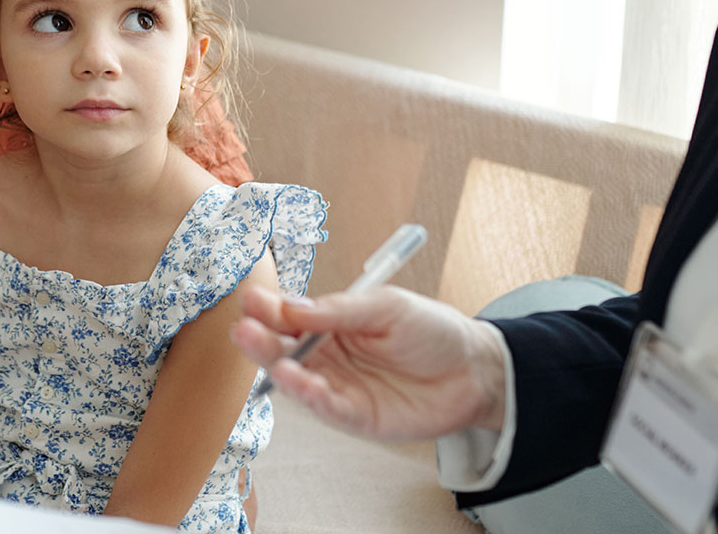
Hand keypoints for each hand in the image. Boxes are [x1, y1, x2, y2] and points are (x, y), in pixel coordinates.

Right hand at [230, 285, 508, 442]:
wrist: (474, 369)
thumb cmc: (431, 330)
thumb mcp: (386, 307)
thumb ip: (339, 311)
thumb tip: (292, 306)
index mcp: (329, 323)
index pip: (289, 316)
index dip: (269, 309)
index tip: (252, 301)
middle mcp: (326, 356)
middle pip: (283, 350)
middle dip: (261, 341)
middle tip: (244, 330)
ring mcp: (338, 387)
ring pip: (299, 382)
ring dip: (283, 373)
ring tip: (276, 362)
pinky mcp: (356, 416)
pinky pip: (329, 410)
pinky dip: (315, 400)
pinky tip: (307, 387)